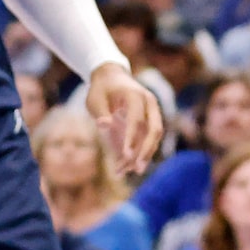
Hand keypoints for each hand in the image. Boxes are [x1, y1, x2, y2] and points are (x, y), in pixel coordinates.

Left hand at [87, 62, 162, 176]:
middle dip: (146, 151)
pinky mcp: (149, 123)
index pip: (137, 120)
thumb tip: (104, 126)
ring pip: (154, 138)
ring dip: (143, 156)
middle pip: (154, 130)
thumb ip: (100, 112)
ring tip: (124, 171)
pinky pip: (147, 141)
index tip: (126, 155)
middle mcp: (150, 104)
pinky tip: (123, 167)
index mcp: (136, 96)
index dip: (132, 138)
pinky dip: (138, 154)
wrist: (112, 78)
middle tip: (136, 169)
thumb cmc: (101, 90)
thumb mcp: (95, 99)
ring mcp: (152, 113)